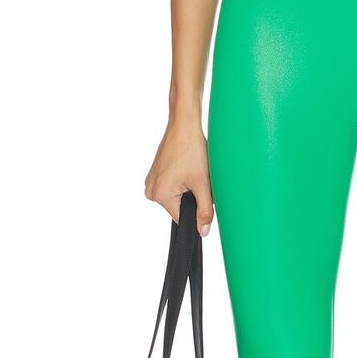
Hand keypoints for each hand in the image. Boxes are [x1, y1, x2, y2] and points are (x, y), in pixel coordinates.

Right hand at [144, 118, 214, 234]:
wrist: (183, 125)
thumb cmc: (192, 149)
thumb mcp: (203, 183)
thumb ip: (205, 211)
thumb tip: (203, 232)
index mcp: (160, 195)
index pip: (181, 218)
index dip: (196, 212)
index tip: (203, 197)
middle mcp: (151, 190)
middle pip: (178, 208)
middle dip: (192, 199)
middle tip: (198, 180)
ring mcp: (151, 182)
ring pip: (176, 198)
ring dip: (187, 190)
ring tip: (191, 172)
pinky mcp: (155, 175)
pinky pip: (171, 188)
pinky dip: (182, 183)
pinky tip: (186, 169)